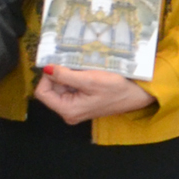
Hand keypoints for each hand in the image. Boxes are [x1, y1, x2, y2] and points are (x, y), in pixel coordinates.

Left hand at [33, 65, 152, 123]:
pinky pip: (70, 87)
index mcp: (68, 110)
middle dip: (59, 75)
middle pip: (50, 89)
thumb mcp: (89, 79)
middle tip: (75, 66)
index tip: (61, 66)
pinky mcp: (81, 102)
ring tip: (83, 70)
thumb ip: (65, 75)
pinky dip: (74, 78)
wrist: (136, 94)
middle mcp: (68, 112)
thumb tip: (46, 68)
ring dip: (68, 75)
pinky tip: (86, 74)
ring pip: (60, 87)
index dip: (48, 77)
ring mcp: (74, 107)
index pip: (42, 92)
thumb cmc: (116, 88)